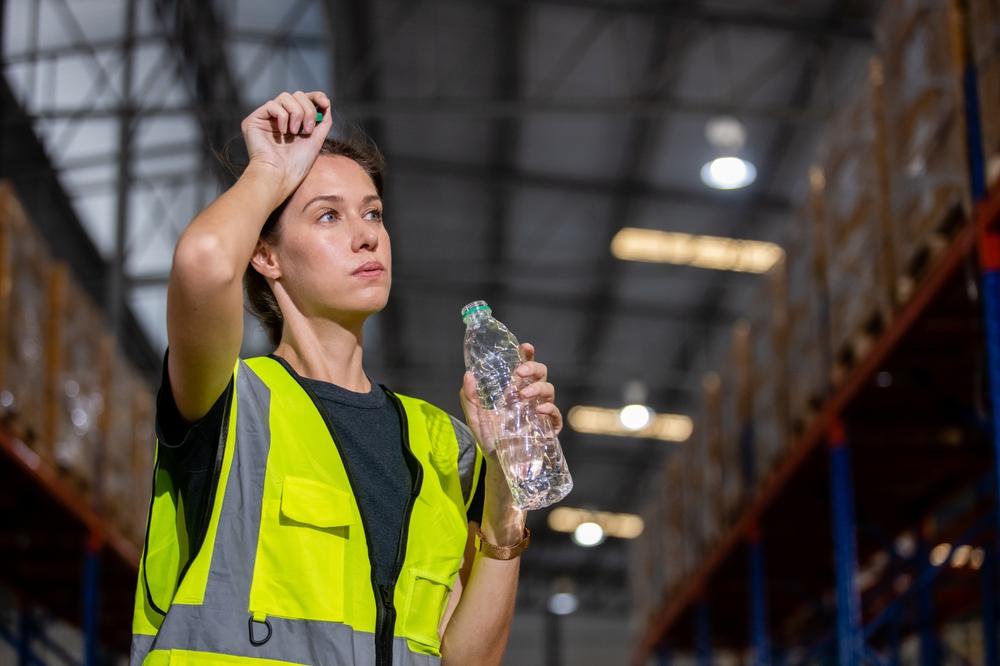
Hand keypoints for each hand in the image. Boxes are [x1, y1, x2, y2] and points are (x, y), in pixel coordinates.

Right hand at [240, 90, 332, 204]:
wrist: (280, 176)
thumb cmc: (297, 164)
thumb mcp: (316, 139)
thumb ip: (323, 121)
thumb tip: (326, 104)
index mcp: (293, 122)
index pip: (304, 100)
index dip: (316, 97)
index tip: (326, 103)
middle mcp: (279, 118)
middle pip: (297, 95)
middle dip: (308, 110)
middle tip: (308, 130)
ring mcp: (266, 118)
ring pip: (285, 96)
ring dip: (296, 113)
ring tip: (295, 132)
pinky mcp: (253, 120)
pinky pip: (272, 104)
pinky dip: (282, 117)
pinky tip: (283, 133)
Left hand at [459, 342, 562, 457]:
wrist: (497, 462)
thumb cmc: (488, 436)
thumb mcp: (475, 417)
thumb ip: (470, 397)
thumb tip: (468, 375)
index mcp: (515, 389)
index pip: (525, 366)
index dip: (527, 355)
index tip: (525, 347)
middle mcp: (530, 396)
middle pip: (541, 373)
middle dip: (533, 368)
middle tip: (519, 372)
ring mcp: (541, 411)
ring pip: (549, 390)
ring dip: (537, 388)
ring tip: (523, 396)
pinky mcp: (548, 428)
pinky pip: (555, 414)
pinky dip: (550, 409)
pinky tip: (539, 410)